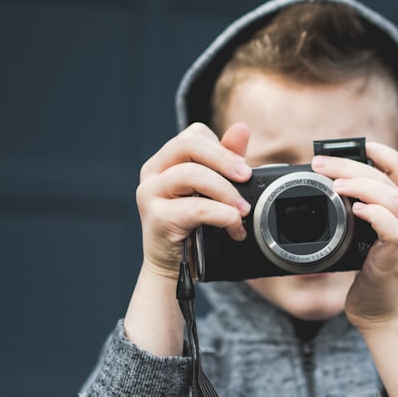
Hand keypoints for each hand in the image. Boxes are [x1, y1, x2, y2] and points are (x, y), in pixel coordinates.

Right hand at [136, 122, 251, 279]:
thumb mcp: (212, 190)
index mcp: (164, 161)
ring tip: (242, 210)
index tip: (242, 169)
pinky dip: (222, 215)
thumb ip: (226, 160)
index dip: (221, 148)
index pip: (193, 135)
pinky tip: (233, 226)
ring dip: (226, 192)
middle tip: (247, 177)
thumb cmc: (192, 226)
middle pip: (189, 145)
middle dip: (225, 160)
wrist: (172, 267)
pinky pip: (196, 208)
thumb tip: (241, 128)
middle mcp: (152, 173)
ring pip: (192, 174)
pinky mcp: (156, 218)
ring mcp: (150, 194)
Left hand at [311, 142, 397, 329]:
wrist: (385, 315)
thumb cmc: (375, 275)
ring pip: (393, 198)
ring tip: (334, 185)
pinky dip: (374, 214)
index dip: (379, 150)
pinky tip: (356, 210)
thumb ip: (361, 213)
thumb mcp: (368, 236)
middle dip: (353, 164)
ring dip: (362, 186)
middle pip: (389, 177)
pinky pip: (394, 228)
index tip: (352, 145)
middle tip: (320, 163)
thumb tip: (331, 188)